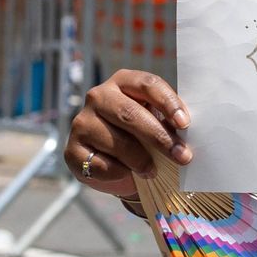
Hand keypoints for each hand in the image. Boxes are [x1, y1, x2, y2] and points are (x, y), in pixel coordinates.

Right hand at [64, 70, 192, 200]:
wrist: (117, 167)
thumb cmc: (142, 137)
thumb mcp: (156, 122)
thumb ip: (167, 121)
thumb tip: (184, 131)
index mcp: (123, 82)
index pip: (147, 84)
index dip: (168, 103)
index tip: (184, 124)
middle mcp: (98, 96)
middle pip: (130, 113)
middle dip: (159, 137)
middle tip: (181, 156)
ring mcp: (82, 122)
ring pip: (117, 142)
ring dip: (142, 160)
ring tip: (154, 171)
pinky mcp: (72, 150)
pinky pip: (101, 164)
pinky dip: (120, 173)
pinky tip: (128, 174)